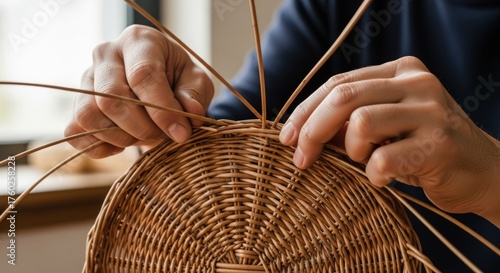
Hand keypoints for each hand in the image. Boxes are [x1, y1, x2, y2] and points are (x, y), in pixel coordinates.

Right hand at [65, 25, 213, 157]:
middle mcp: (106, 54)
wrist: (160, 78)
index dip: (162, 110)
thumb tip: (190, 114)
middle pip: (110, 98)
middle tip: (164, 137)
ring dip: (120, 138)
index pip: (142, 75)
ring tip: (145, 137)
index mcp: (139, 41)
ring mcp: (86, 78)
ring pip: (88, 115)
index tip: (181, 133)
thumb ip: (195, 96)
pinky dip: (98, 147)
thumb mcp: (197, 81)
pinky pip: (75, 132)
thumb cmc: (179, 77)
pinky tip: (122, 145)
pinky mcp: (77, 103)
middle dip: (141, 128)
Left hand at [279, 56, 499, 224]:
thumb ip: (348, 121)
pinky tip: (384, 179)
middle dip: (311, 130)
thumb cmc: (423, 149)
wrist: (484, 172)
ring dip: (352, 151)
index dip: (305, 111)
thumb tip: (299, 131)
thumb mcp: (385, 127)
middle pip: (343, 97)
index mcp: (400, 71)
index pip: (338, 83)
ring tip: (365, 162)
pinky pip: (383, 159)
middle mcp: (417, 83)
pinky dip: (373, 175)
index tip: (286, 138)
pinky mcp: (440, 144)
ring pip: (361, 123)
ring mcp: (432, 111)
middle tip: (301, 159)